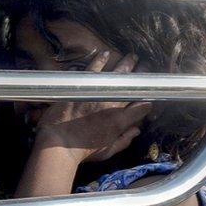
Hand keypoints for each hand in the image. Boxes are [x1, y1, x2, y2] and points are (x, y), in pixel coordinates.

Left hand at [34, 51, 151, 165]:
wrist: (56, 144)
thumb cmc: (81, 152)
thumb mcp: (107, 152)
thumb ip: (124, 140)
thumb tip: (137, 130)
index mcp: (120, 122)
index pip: (142, 107)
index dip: (148, 101)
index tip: (149, 96)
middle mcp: (112, 105)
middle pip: (132, 88)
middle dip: (141, 78)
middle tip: (146, 69)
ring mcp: (97, 95)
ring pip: (117, 76)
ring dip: (126, 65)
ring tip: (133, 57)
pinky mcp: (81, 88)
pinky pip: (92, 70)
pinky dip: (99, 61)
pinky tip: (105, 53)